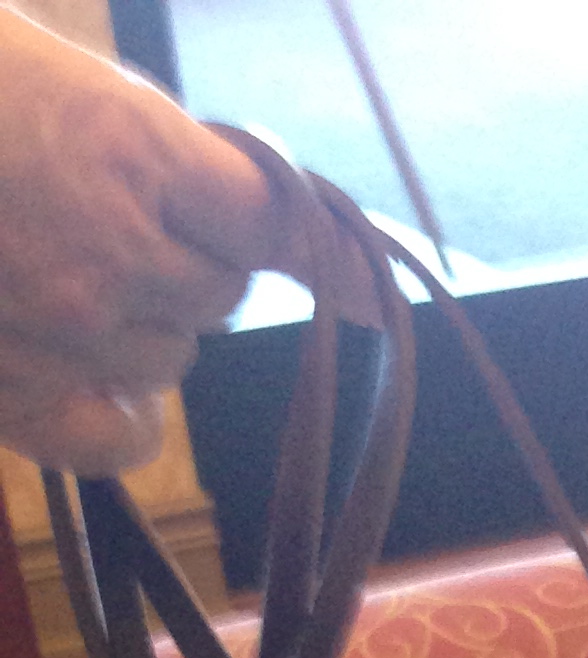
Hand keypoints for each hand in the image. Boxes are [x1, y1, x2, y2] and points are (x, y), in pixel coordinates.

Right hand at [0, 6, 284, 469]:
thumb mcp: (72, 84)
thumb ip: (194, 164)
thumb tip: (352, 272)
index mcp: (130, 149)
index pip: (272, 224)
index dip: (274, 227)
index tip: (282, 237)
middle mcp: (110, 253)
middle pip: (216, 295)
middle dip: (179, 259)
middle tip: (95, 215)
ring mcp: (62, 333)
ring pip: (169, 359)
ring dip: (137, 325)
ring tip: (52, 267)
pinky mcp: (12, 396)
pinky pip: (119, 442)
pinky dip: (120, 417)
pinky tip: (89, 375)